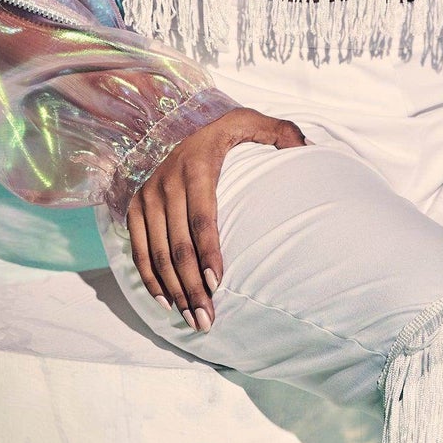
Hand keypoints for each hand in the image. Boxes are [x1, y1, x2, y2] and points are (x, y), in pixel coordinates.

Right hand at [124, 107, 304, 329]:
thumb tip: (308, 146)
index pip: (202, 217)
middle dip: (192, 286)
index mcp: (196, 167)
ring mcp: (147, 198)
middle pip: (177, 245)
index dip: (208, 251)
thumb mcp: (252, 122)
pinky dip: (151, 280)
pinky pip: (138, 251)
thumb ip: (280, 132)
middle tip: (207, 319)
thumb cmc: (225, 132)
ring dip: (174, 291)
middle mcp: (166, 183)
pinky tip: (167, 303)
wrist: (181, 127)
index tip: (219, 283)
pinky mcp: (134, 209)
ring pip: (158, 254)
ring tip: (193, 320)